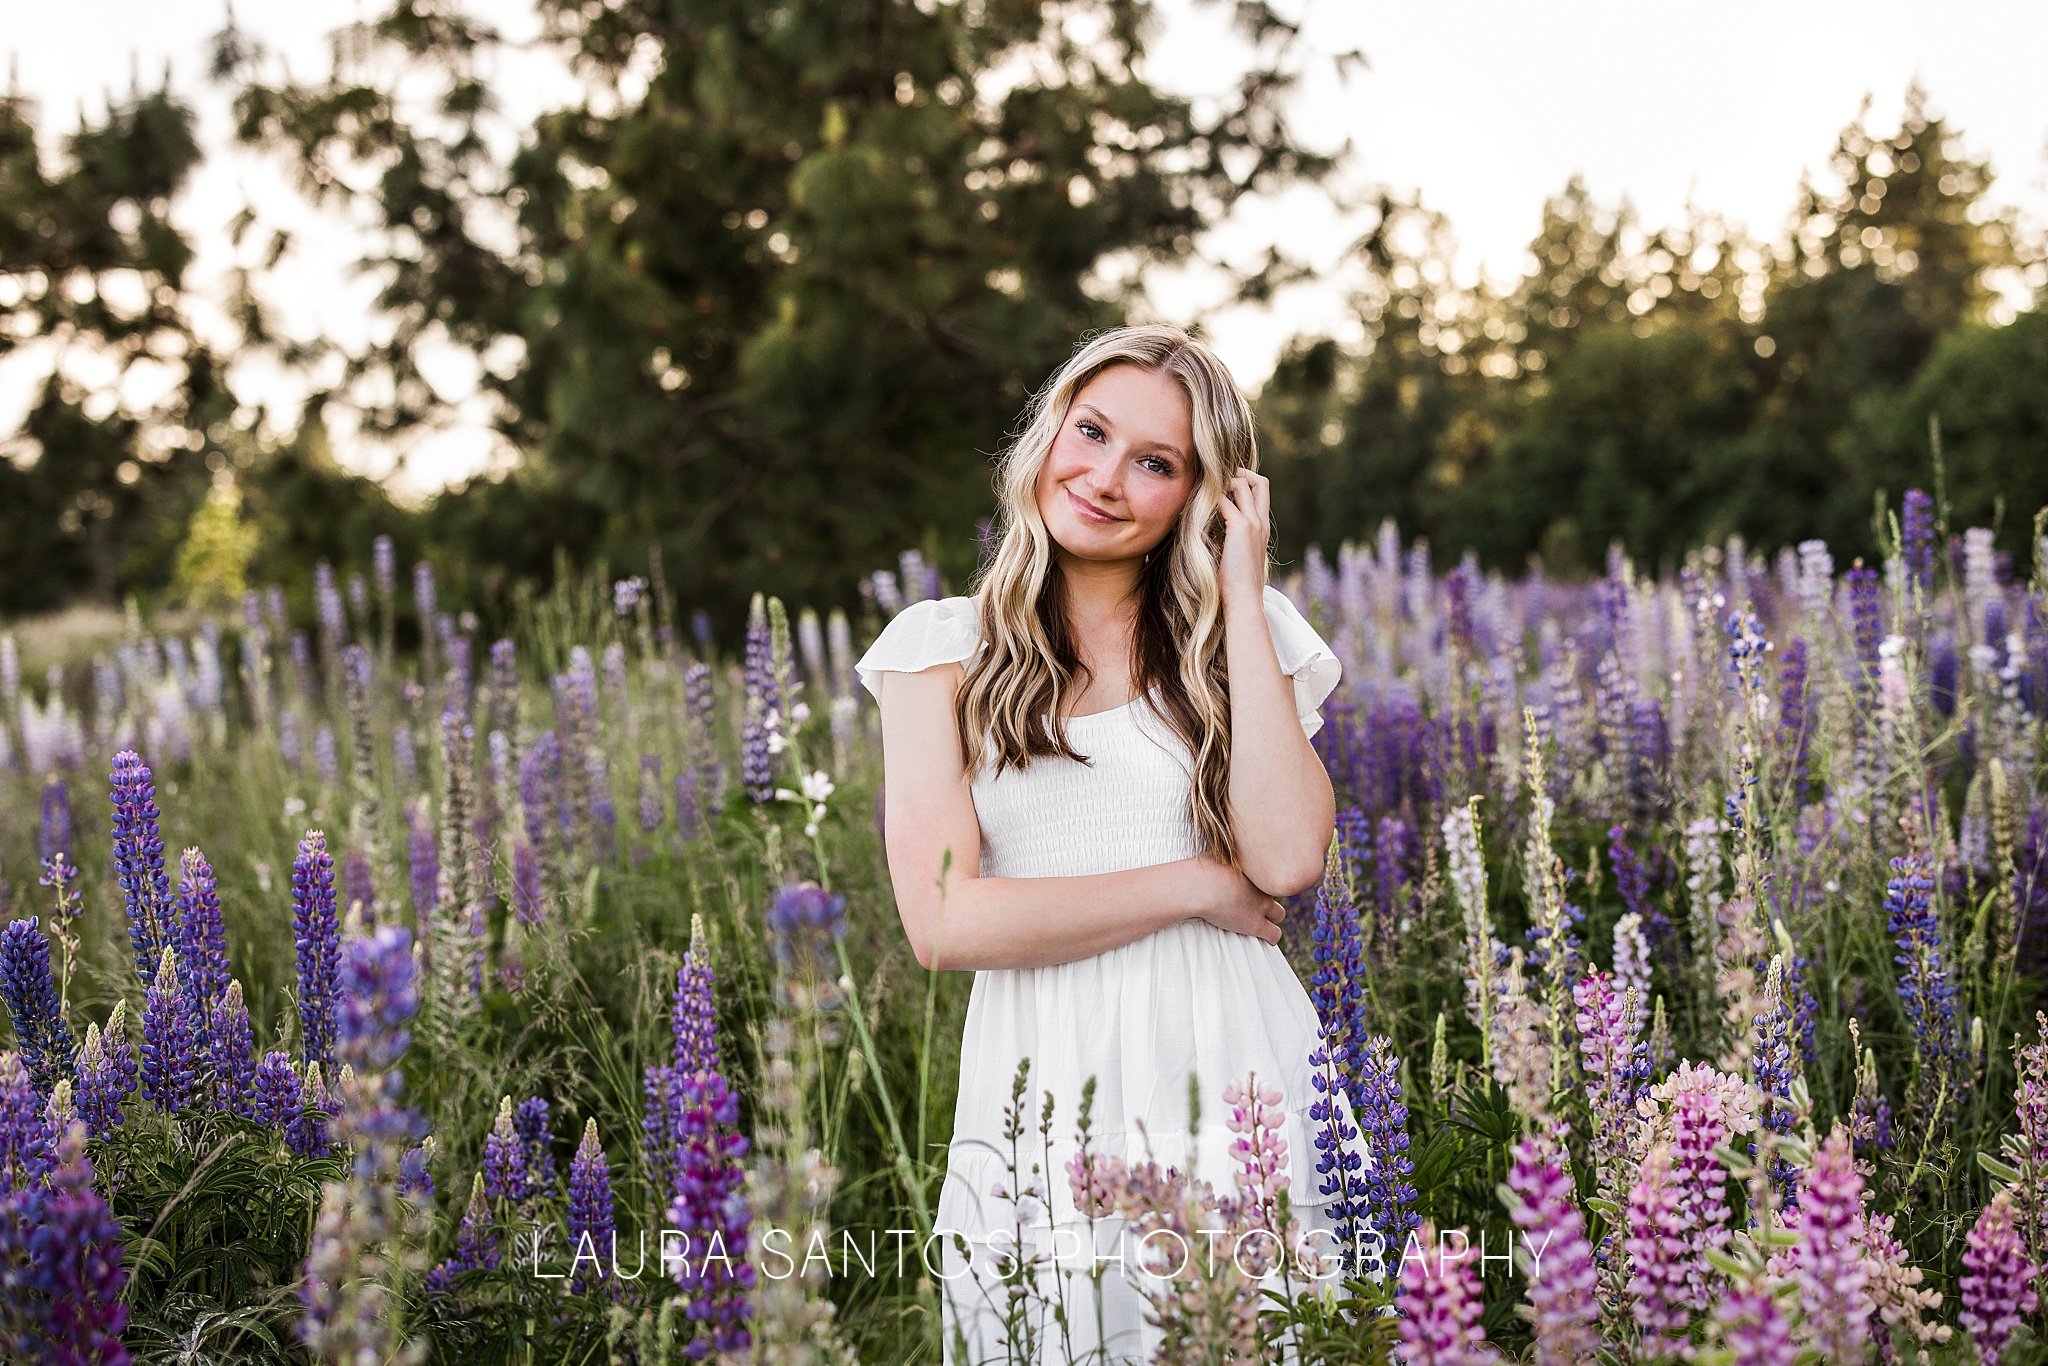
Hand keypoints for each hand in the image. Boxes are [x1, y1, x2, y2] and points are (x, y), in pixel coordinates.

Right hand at [1188, 852, 1286, 945]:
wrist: (1198, 887)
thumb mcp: (1217, 851)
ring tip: (1259, 920)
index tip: (1250, 886)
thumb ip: (1227, 851)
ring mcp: (1261, 906)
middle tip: (1254, 902)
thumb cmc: (1201, 869)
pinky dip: (1271, 937)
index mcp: (1255, 870)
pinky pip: (1275, 934)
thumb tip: (1225, 844)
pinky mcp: (1255, 925)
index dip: (1261, 882)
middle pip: (1277, 893)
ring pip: (1280, 914)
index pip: (1269, 876)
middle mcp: (1263, 887)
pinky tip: (1264, 937)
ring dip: (1272, 917)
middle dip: (1269, 897)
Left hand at [1216, 469, 1269, 607]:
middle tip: (1218, 477)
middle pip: (1260, 482)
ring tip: (1205, 487)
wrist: (1245, 600)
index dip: (1245, 484)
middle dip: (1241, 473)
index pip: (1261, 494)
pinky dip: (1212, 497)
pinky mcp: (1240, 528)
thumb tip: (1216, 532)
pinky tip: (1197, 504)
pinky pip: (1225, 500)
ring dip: (1224, 481)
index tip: (1225, 487)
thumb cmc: (1238, 585)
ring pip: (1244, 484)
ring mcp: (1253, 523)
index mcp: (1263, 529)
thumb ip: (1233, 542)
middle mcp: (1262, 522)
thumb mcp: (1238, 558)